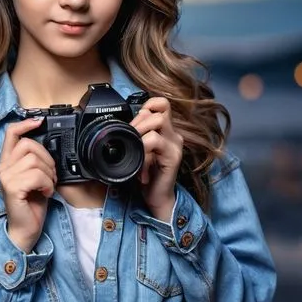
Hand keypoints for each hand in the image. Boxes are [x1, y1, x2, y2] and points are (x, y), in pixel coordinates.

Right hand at [0, 118, 56, 253]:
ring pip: (35, 160)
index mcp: (7, 162)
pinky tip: (45, 192)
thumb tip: (45, 145)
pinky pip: (37, 175)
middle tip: (50, 175)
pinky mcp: (12, 188)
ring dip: (49, 174)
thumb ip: (34, 160)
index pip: (11, 133)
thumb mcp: (34, 176)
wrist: (26, 230)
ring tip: (47, 185)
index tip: (39, 121)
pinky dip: (47, 184)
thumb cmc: (32, 204)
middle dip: (47, 158)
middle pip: (29, 145)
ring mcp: (6, 177)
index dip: (25, 124)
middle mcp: (3, 167)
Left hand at [130, 97, 183, 221]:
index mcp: (166, 130)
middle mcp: (173, 135)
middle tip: (131, 138)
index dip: (147, 106)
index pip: (162, 104)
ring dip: (140, 133)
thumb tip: (127, 123)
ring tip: (135, 149)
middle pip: (159, 111)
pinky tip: (141, 166)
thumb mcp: (138, 150)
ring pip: (158, 121)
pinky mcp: (173, 156)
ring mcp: (175, 145)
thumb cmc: (145, 174)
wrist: (155, 197)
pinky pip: (155, 141)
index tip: (135, 122)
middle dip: (139, 121)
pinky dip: (143, 151)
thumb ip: (138, 134)